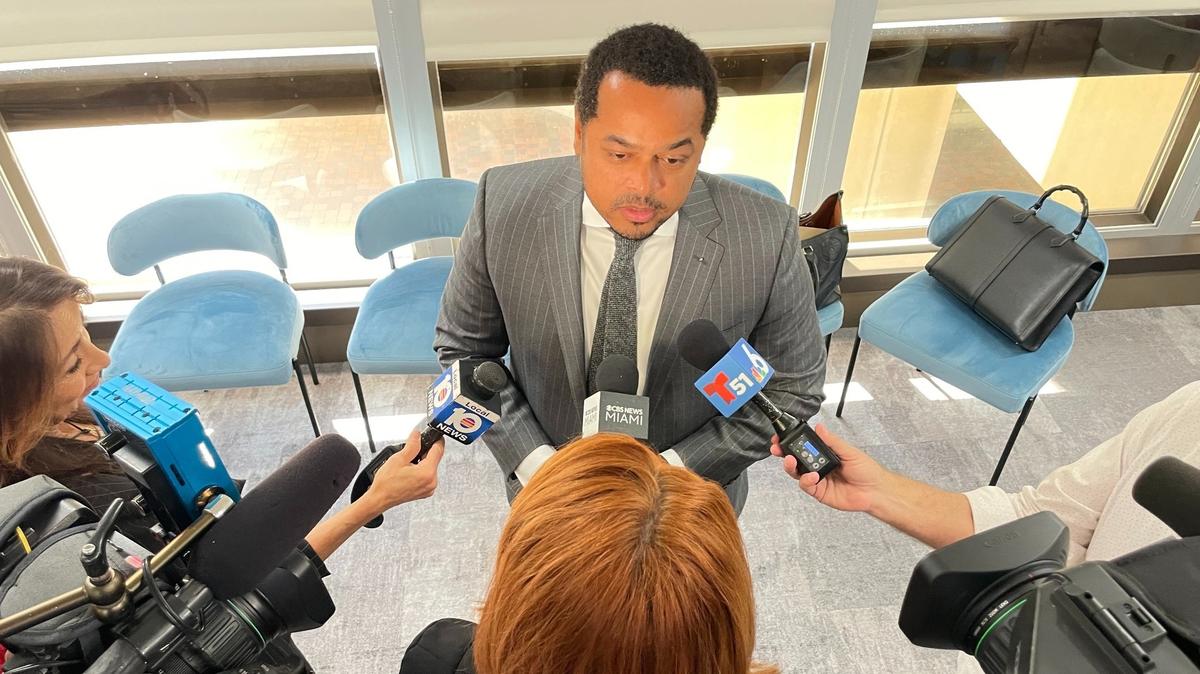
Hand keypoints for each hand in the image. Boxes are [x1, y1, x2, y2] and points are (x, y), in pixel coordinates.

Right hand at [362, 428, 444, 512]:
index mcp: (427, 473)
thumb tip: (418, 435)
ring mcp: (429, 488)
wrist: (379, 498)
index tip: (433, 435)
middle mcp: (432, 482)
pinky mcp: (426, 491)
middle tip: (413, 450)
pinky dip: (421, 470)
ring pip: (431, 467)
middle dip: (425, 452)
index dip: (436, 440)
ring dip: (422, 461)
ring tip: (408, 463)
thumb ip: (412, 444)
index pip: (438, 450)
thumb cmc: (386, 484)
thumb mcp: (398, 459)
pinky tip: (410, 471)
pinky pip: (428, 476)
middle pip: (434, 459)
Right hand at [771, 424, 888, 512]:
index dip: (791, 442)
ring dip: (791, 466)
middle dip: (784, 453)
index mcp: (825, 454)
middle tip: (778, 448)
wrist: (875, 490)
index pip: (804, 447)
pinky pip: (806, 485)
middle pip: (796, 460)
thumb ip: (831, 441)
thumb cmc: (867, 471)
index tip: (781, 437)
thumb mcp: (849, 451)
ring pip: (797, 473)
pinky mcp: (819, 492)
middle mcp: (819, 466)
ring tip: (791, 461)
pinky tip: (813, 476)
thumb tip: (819, 428)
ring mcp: (818, 480)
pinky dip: (806, 480)